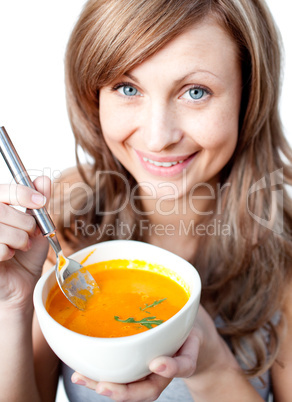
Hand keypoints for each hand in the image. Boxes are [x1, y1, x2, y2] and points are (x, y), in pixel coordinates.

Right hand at [0, 176, 50, 308]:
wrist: (22, 282)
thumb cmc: (27, 253)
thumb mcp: (38, 225)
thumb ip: (38, 202)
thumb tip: (43, 179)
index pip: (4, 190)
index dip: (23, 193)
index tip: (41, 202)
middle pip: (2, 209)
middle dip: (25, 222)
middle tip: (31, 233)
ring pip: (1, 228)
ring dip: (19, 239)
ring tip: (21, 246)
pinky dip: (8, 252)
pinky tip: (8, 256)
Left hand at [71, 306, 238, 401]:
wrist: (185, 332)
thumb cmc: (184, 323)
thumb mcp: (190, 316)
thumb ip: (186, 310)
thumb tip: (173, 295)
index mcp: (182, 356)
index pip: (181, 368)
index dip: (171, 368)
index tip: (158, 363)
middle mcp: (162, 369)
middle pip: (145, 389)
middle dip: (123, 390)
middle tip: (103, 386)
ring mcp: (144, 367)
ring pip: (126, 384)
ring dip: (101, 382)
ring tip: (80, 376)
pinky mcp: (130, 361)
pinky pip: (115, 371)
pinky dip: (97, 371)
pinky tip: (78, 366)